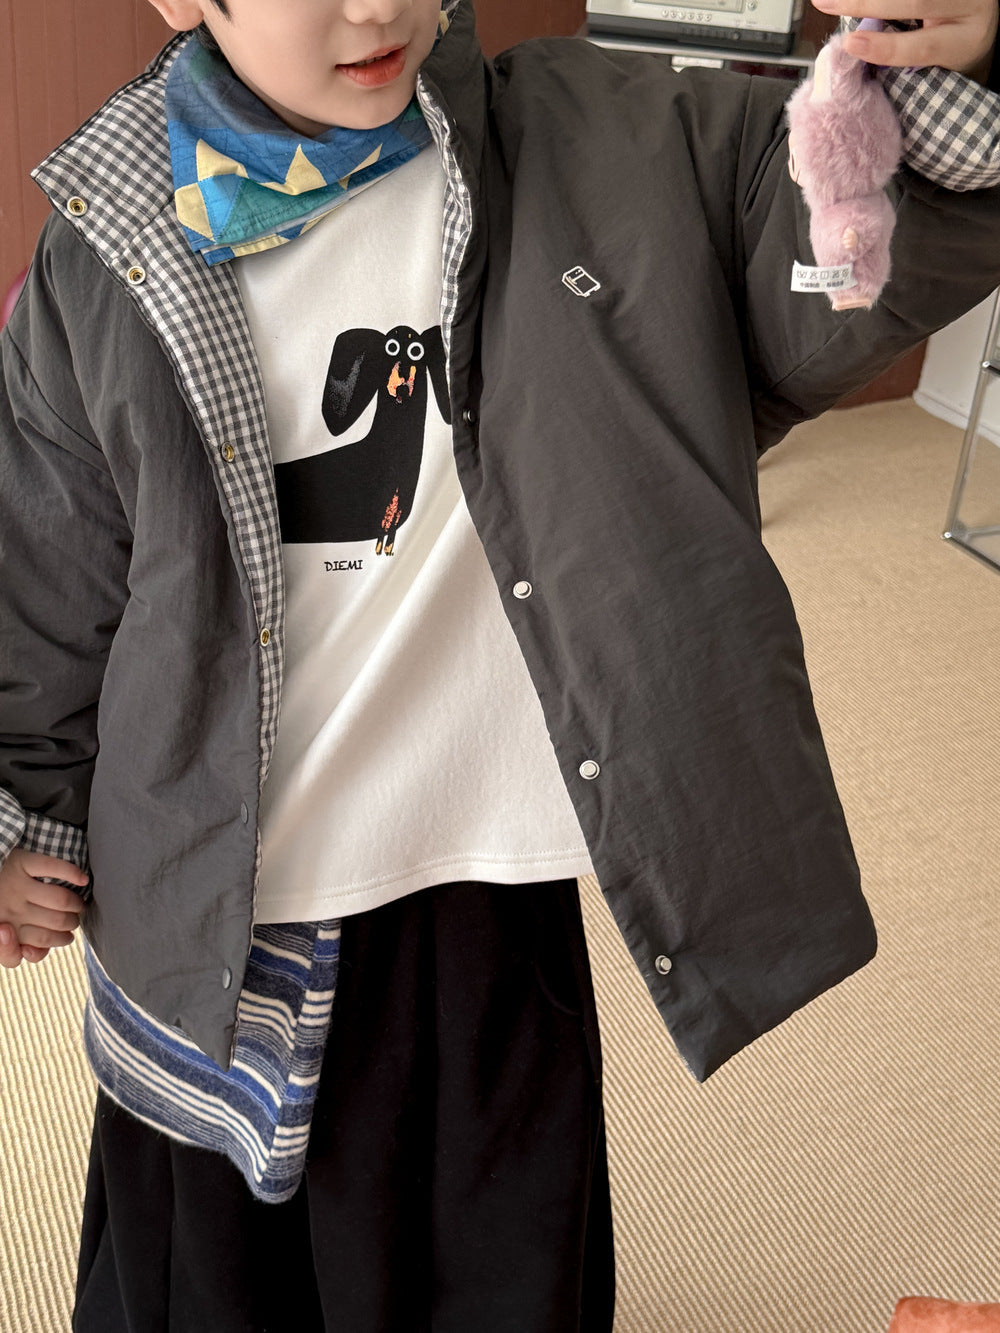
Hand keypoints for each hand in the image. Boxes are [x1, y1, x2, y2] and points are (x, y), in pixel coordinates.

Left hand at [0, 849, 88, 967]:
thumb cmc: (5, 907)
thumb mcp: (7, 937)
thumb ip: (18, 952)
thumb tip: (29, 950)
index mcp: (1, 930)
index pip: (22, 952)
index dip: (34, 953)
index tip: (29, 948)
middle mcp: (8, 908)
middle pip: (57, 923)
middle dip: (72, 923)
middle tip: (73, 920)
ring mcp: (15, 884)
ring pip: (62, 900)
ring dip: (77, 904)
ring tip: (78, 905)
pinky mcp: (21, 861)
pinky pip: (51, 866)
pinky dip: (72, 873)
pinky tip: (83, 880)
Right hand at [811, 0, 998, 76]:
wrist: (977, 12)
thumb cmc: (953, 41)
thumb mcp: (937, 56)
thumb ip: (905, 52)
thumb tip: (856, 45)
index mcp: (967, 37)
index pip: (925, 44)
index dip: (886, 46)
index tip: (850, 44)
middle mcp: (969, 1)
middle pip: (914, 1)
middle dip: (865, 3)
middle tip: (824, 2)